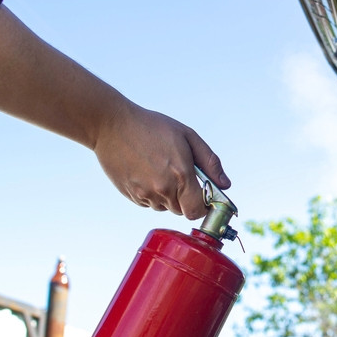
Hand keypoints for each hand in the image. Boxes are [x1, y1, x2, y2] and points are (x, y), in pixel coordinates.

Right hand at [94, 102, 229, 219]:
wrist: (111, 125)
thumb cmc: (152, 127)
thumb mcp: (188, 136)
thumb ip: (210, 162)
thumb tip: (225, 184)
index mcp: (181, 175)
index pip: (197, 211)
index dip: (203, 207)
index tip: (204, 197)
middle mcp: (162, 189)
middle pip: (182, 210)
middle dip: (187, 198)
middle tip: (181, 175)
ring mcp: (144, 194)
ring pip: (165, 207)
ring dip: (169, 196)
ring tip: (161, 170)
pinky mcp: (130, 195)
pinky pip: (149, 203)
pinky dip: (152, 194)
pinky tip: (147, 172)